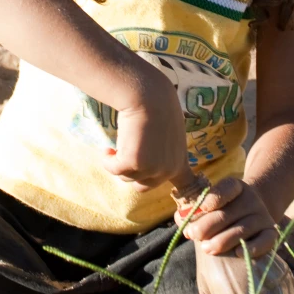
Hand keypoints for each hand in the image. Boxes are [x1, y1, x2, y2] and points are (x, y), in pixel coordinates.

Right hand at [103, 74, 191, 191]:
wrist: (147, 95)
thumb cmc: (158, 106)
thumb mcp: (170, 133)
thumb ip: (164, 150)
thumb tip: (152, 160)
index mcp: (179, 162)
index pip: (186, 187)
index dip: (179, 194)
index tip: (175, 197)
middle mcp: (167, 170)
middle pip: (143, 186)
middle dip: (132, 172)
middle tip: (125, 155)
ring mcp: (150, 168)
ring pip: (126, 177)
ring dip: (119, 164)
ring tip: (116, 147)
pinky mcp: (132, 162)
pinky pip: (113, 168)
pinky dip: (107, 160)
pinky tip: (107, 149)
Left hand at [175, 178, 277, 257]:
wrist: (254, 209)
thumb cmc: (225, 207)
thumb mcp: (214, 199)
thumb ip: (198, 207)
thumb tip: (180, 218)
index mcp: (235, 185)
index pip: (226, 188)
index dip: (213, 198)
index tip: (201, 207)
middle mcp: (251, 199)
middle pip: (227, 214)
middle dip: (206, 226)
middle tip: (192, 235)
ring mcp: (262, 215)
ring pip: (241, 230)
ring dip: (221, 241)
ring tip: (206, 248)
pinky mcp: (271, 232)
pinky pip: (264, 241)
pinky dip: (251, 248)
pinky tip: (236, 253)